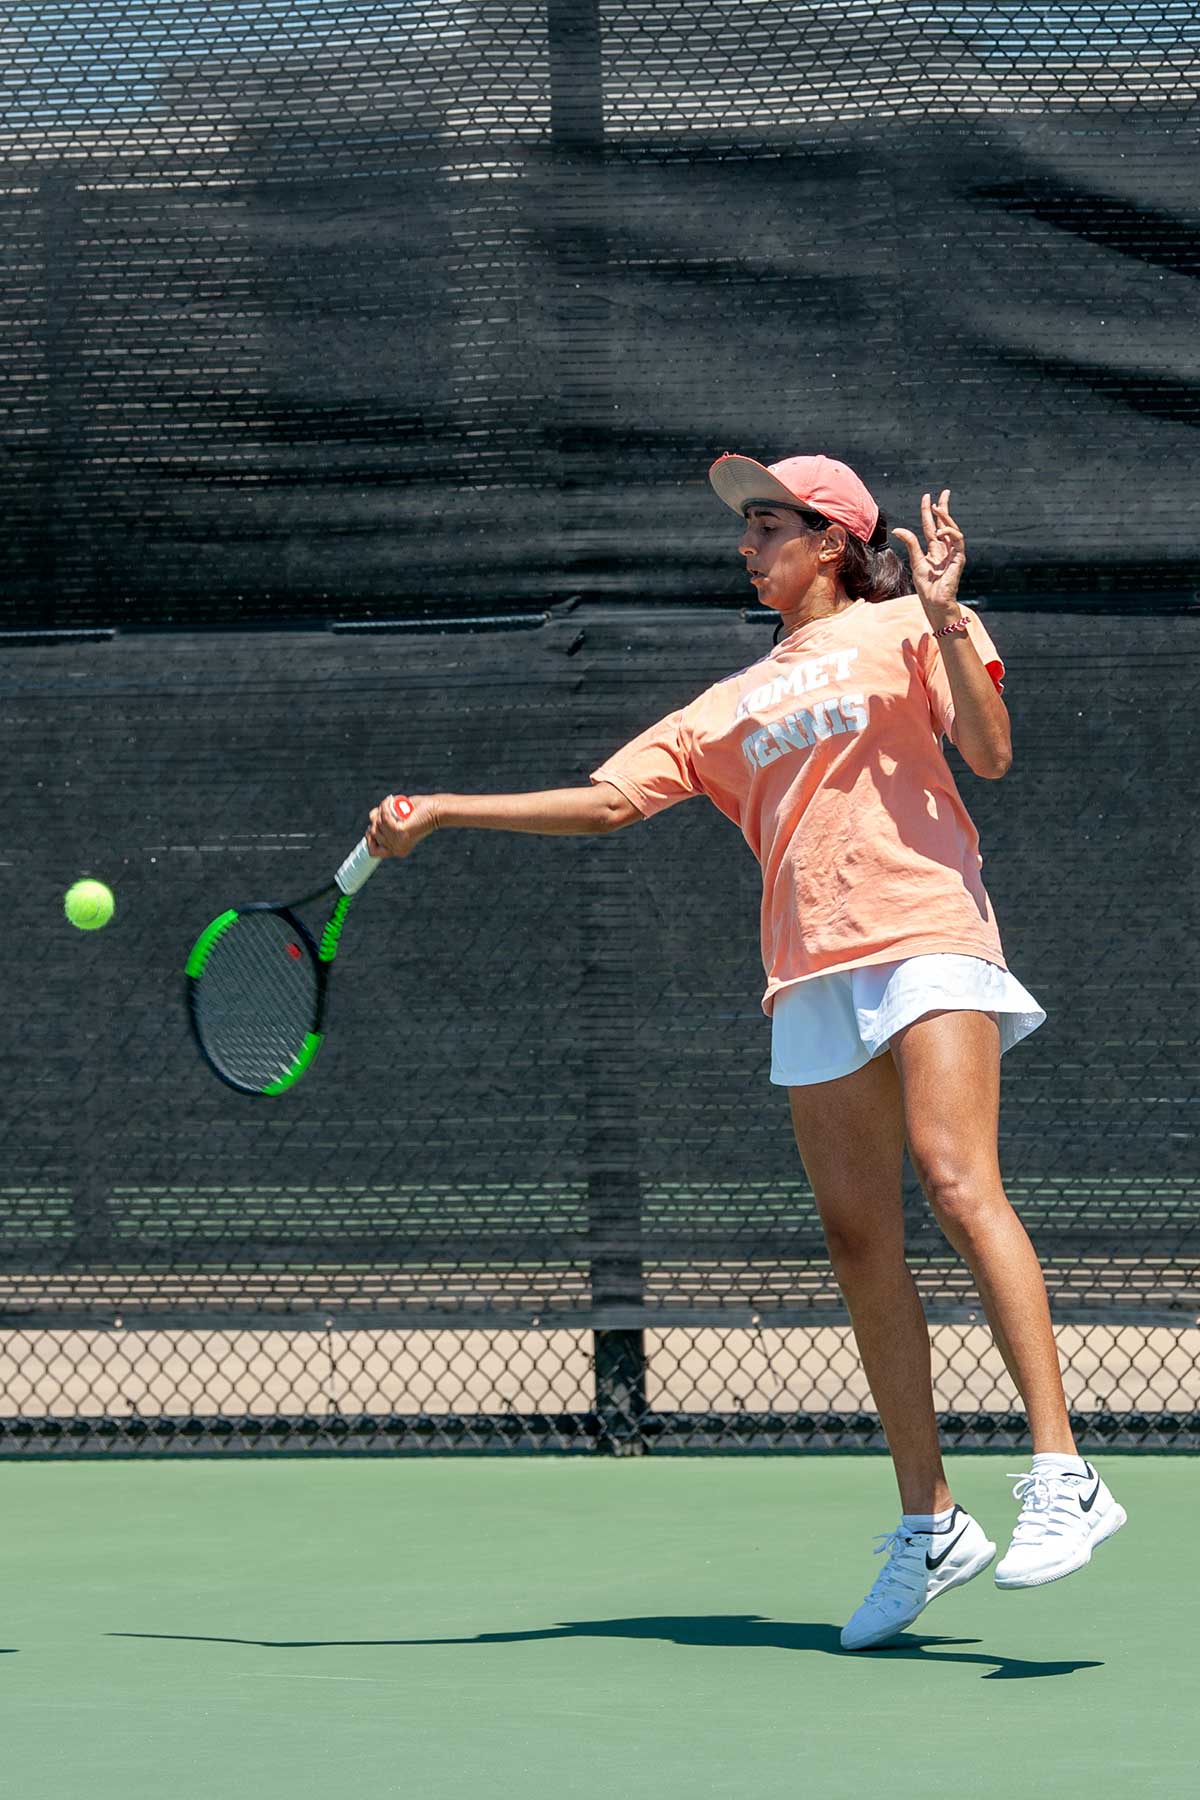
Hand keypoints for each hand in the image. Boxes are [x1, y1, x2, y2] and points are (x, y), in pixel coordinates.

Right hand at [366, 792, 438, 858]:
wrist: (435, 811)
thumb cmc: (418, 813)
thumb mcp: (397, 818)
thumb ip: (386, 820)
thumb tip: (371, 817)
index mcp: (397, 851)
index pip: (373, 851)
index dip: (369, 837)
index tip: (374, 823)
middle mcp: (397, 850)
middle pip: (374, 833)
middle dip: (375, 818)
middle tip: (385, 807)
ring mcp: (399, 842)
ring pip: (378, 825)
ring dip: (381, 810)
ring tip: (390, 801)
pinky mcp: (401, 832)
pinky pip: (384, 818)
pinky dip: (385, 807)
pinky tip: (390, 800)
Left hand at [892, 489, 965, 617]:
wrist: (935, 603)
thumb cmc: (926, 587)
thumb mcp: (915, 562)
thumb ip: (910, 544)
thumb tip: (898, 529)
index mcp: (934, 549)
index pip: (931, 526)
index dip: (928, 512)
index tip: (927, 497)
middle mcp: (945, 549)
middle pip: (945, 523)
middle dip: (944, 507)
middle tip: (944, 492)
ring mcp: (953, 553)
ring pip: (952, 528)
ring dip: (945, 517)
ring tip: (937, 508)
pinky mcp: (959, 558)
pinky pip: (958, 540)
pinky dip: (950, 532)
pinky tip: (940, 530)